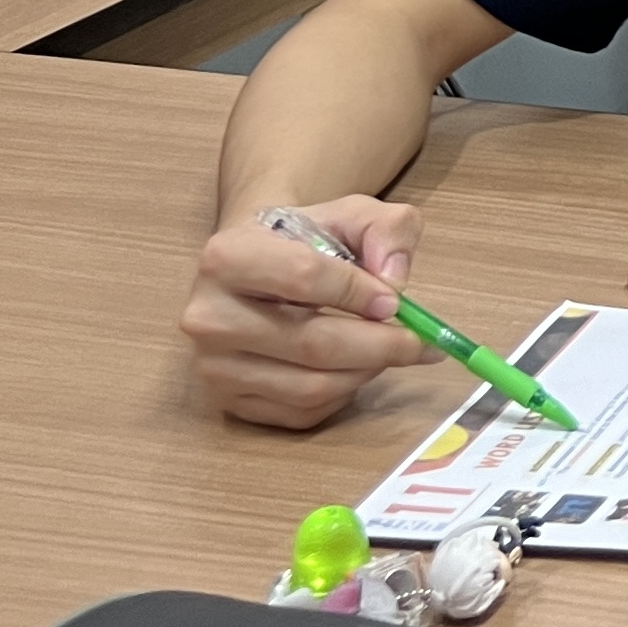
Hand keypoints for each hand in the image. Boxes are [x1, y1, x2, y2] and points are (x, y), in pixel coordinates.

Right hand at [180, 194, 430, 428]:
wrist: (254, 267)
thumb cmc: (302, 240)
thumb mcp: (351, 214)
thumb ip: (386, 229)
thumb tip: (396, 281)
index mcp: (228, 256)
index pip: (304, 277)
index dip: (359, 292)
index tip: (397, 302)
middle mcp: (208, 316)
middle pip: (312, 343)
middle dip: (379, 345)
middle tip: (419, 341)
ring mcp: (213, 366)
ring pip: (311, 386)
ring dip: (366, 372)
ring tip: (391, 351)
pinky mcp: (227, 403)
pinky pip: (301, 412)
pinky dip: (343, 395)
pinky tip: (356, 368)